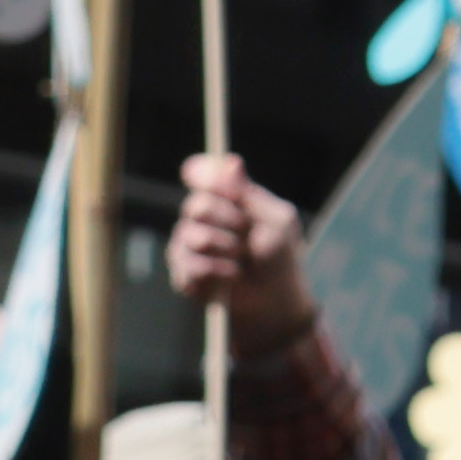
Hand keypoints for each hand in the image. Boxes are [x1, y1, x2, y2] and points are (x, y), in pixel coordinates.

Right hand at [168, 152, 308, 341]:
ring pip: (195, 236)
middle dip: (231, 222)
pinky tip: (233, 276)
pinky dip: (221, 272)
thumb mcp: (275, 220)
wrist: (274, 297)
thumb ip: (249, 194)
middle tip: (249, 234)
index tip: (221, 185)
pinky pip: (193, 265)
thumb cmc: (279, 255)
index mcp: (223, 196)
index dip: (203, 174)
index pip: (199, 171)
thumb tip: (230, 162)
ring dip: (229, 249)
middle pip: (197, 205)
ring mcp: (186, 242)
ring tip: (244, 259)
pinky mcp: (181, 270)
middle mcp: (199, 215)